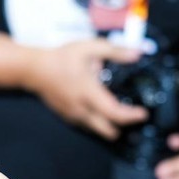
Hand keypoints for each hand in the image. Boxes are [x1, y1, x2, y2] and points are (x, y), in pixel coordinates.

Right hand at [23, 38, 147, 138]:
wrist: (35, 70)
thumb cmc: (62, 58)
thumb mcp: (90, 47)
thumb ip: (115, 51)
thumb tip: (138, 54)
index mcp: (89, 93)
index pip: (114, 112)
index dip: (131, 116)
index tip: (143, 113)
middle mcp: (81, 109)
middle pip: (106, 130)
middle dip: (122, 128)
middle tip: (132, 118)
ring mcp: (73, 116)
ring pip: (96, 130)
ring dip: (109, 126)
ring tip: (119, 115)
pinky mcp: (67, 117)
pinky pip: (87, 126)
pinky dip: (97, 123)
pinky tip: (101, 112)